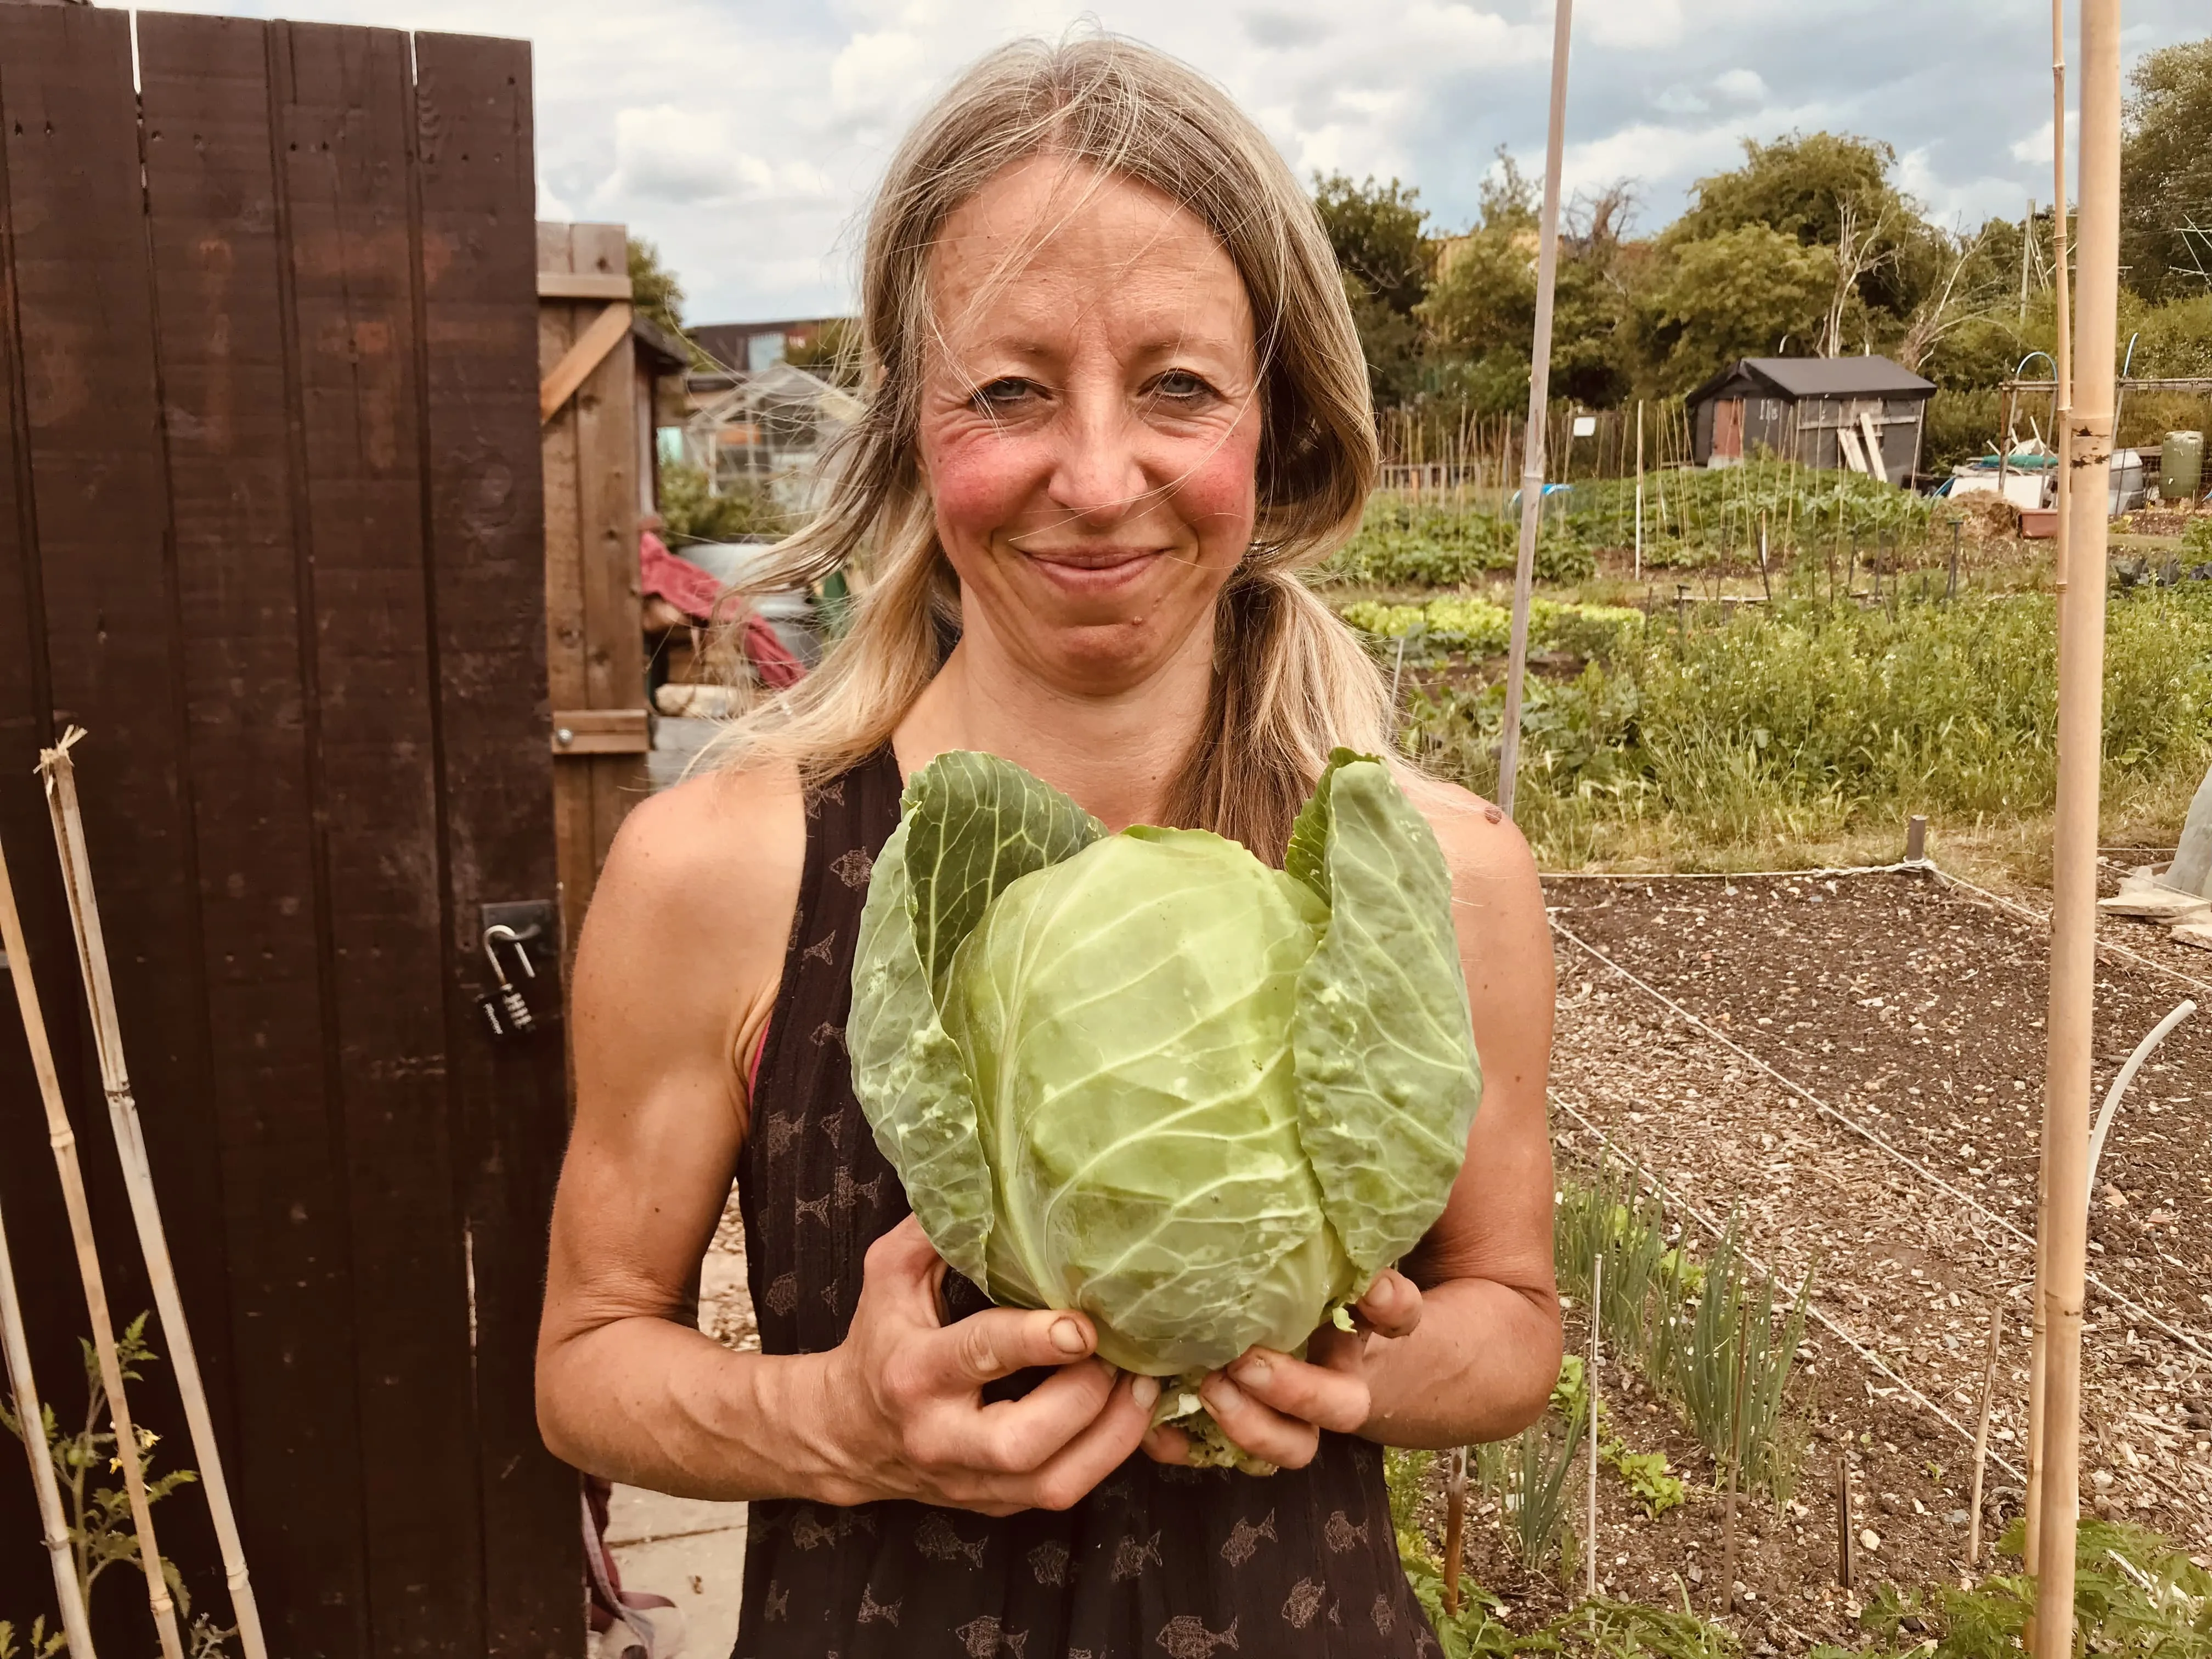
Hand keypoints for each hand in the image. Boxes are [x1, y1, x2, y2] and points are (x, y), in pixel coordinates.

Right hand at [818, 1217, 1156, 1513]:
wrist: (845, 1434)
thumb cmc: (879, 1340)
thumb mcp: (889, 1275)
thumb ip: (934, 1232)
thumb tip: (985, 1182)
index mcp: (913, 1373)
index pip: (978, 1355)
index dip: (1036, 1341)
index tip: (1083, 1323)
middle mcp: (940, 1437)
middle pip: (1022, 1442)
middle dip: (1085, 1398)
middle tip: (1123, 1357)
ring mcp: (970, 1481)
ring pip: (1054, 1484)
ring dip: (1113, 1436)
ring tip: (1145, 1386)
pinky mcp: (996, 1504)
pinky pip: (1062, 1493)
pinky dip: (1107, 1456)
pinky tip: (1130, 1414)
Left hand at [1141, 1268, 1423, 1470]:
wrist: (1248, 1333)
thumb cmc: (1270, 1283)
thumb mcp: (1293, 1261)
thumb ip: (1313, 1242)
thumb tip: (1353, 1222)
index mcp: (1351, 1327)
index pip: (1397, 1316)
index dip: (1392, 1307)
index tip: (1370, 1291)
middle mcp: (1331, 1380)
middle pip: (1344, 1407)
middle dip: (1299, 1390)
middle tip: (1246, 1361)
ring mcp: (1288, 1416)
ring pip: (1294, 1446)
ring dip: (1253, 1427)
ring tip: (1210, 1388)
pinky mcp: (1235, 1435)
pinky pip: (1218, 1456)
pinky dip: (1187, 1446)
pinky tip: (1158, 1428)